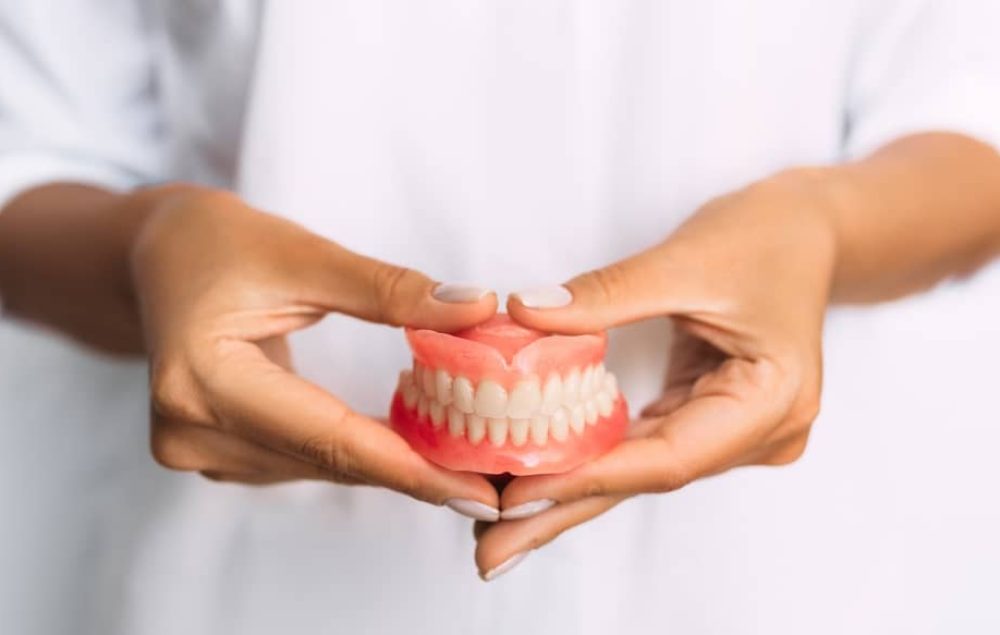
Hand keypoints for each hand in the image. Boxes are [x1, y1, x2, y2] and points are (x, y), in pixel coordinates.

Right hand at [130, 184, 500, 518]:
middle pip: (327, 460)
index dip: (410, 467)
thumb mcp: (303, 254)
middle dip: (415, 471)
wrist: (153, 256)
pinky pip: (301, 459)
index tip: (479, 489)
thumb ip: (389, 289)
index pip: (329, 437)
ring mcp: (195, 449)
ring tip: (463, 459)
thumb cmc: (217, 242)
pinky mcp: (212, 451)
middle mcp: (190, 431)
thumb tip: (476, 309)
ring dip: (388, 462)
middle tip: (493, 482)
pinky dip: (354, 451)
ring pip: (318, 466)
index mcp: (203, 380)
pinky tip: (405, 442)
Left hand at [474, 170, 837, 577]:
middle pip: (647, 478)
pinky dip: (592, 458)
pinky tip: (542, 475)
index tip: (515, 495)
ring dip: (570, 491)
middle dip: (564, 511)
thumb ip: (605, 294)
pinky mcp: (710, 416)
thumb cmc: (766, 236)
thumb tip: (525, 313)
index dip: (587, 476)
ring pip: (639, 468)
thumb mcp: (684, 259)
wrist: (808, 229)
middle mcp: (759, 432)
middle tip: (492, 551)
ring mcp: (736, 430)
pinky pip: (642, 444)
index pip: (667, 456)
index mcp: (771, 402)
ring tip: (501, 523)